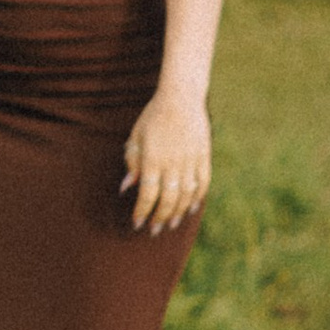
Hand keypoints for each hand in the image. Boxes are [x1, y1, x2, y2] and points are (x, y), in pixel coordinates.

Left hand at [122, 87, 210, 235]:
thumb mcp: (136, 137)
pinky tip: (191, 207)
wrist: (181, 98)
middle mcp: (173, 164)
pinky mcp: (203, 157)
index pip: (147, 194)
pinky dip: (198, 198)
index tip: (137, 223)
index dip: (142, 211)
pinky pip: (202, 183)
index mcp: (153, 160)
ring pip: (186, 196)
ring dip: (178, 213)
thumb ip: (132, 162)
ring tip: (171, 224)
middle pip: (168, 200)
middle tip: (154, 230)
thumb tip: (126, 188)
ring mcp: (190, 161)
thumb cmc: (153, 117)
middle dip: (160, 218)